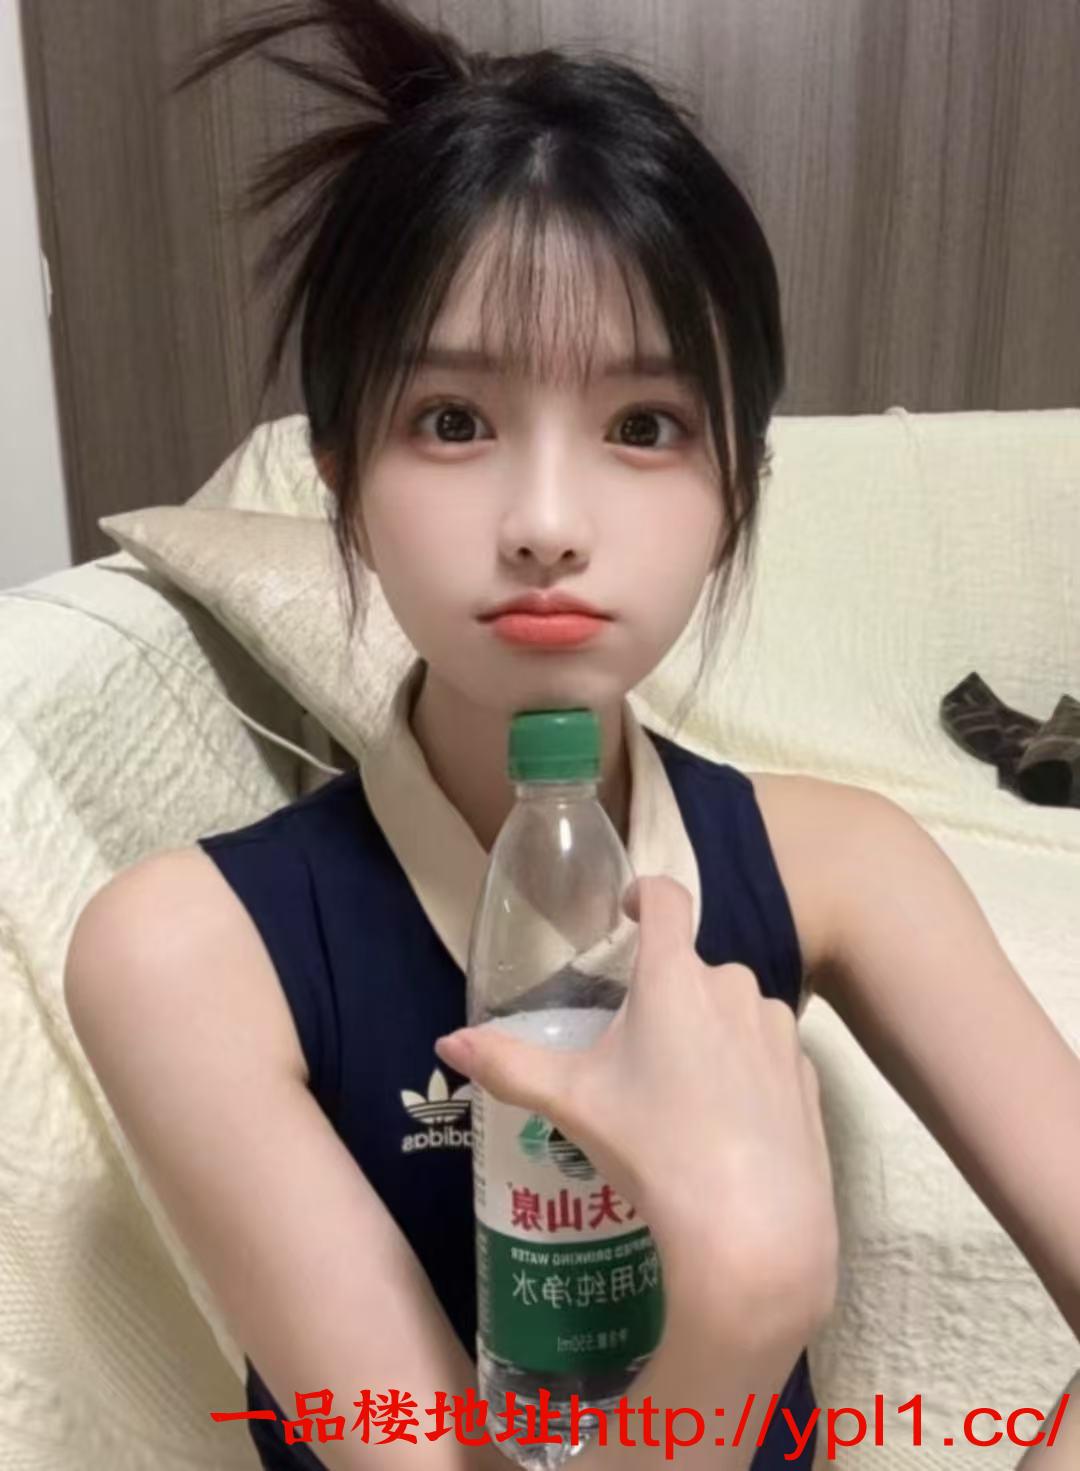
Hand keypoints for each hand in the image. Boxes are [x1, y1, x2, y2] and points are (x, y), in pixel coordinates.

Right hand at [435, 873, 838, 1364]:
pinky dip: (745, 1070)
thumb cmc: (654, 1149)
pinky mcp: (807, 1074)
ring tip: (680, 1094)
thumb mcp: (573, 1104)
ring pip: (734, 1010)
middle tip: (635, 1049)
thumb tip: (447, 1044)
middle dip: (665, 994)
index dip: (645, 892)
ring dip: (708, 1030)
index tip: (628, 910)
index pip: (666, 898)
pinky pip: (767, 1052)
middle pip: (693, 967)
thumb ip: (509, 1066)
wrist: (753, 1228)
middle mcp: (733, 987)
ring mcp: (779, 1030)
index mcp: (674, 977)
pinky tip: (725, 1123)